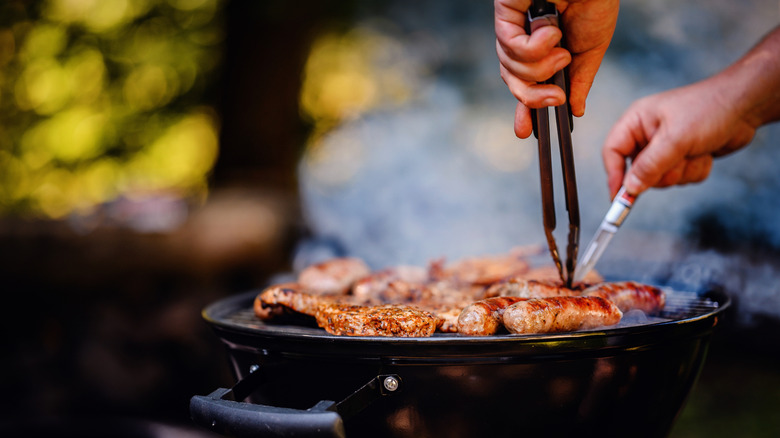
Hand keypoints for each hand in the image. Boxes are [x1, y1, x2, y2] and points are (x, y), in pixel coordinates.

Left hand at [495, 0, 618, 137]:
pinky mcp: (505, 13)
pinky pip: (511, 47)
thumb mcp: (591, 50)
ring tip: (562, 49)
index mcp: (543, 51)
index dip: (524, 110)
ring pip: (512, 69)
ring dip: (541, 67)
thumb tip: (574, 110)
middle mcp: (523, 40)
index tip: (526, 133)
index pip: (526, 85)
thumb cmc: (595, 1)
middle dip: (532, 98)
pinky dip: (535, 46)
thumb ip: (579, 81)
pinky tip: (551, 31)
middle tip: (555, 100)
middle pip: (513, 82)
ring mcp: (513, 27)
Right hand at [602, 26, 779, 198]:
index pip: (613, 151)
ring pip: (662, 178)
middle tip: (678, 161)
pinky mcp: (684, 157)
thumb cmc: (709, 109)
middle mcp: (648, 135)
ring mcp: (666, 147)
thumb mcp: (675, 138)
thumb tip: (630, 189)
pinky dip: (695, 170)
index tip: (619, 197)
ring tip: (697, 150)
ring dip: (682, 170)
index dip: (614, 174)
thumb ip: (649, 165)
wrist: (746, 105)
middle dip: (662, 171)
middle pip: (638, 171)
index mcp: (636, 122)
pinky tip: (706, 152)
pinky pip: (681, 178)